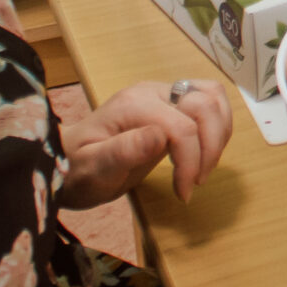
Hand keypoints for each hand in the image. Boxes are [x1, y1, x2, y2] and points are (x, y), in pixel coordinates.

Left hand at [58, 79, 233, 207]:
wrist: (66, 165)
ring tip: (204, 166)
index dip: (190, 162)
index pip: (181, 127)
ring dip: (219, 133)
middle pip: (204, 104)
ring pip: (212, 96)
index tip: (182, 193)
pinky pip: (209, 103)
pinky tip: (204, 153)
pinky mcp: (172, 105)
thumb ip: (122, 151)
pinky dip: (217, 127)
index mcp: (133, 105)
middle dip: (210, 147)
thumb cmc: (77, 171)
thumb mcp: (92, 169)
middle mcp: (152, 92)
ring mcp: (164, 95)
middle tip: (197, 182)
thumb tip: (158, 138)